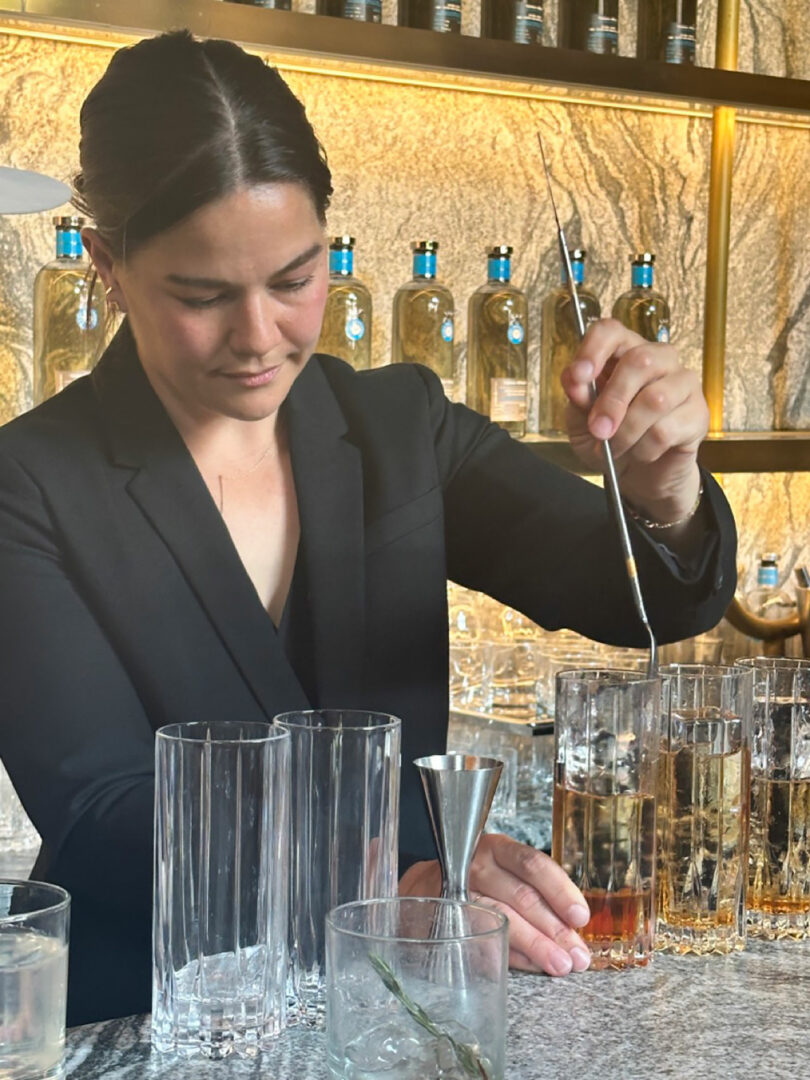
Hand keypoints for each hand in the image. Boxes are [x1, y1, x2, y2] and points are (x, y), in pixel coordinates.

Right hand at [399, 834, 591, 975]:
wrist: (427, 886)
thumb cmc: (480, 880)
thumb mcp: (504, 869)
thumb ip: (536, 890)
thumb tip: (575, 925)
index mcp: (499, 849)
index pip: (533, 864)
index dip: (559, 890)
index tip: (580, 916)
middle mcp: (478, 866)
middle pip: (522, 896)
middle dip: (554, 928)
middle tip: (578, 955)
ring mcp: (461, 892)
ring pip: (504, 919)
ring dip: (536, 945)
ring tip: (560, 964)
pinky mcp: (449, 919)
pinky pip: (484, 939)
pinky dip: (511, 955)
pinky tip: (532, 966)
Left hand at [561, 319, 707, 525]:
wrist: (641, 474)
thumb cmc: (612, 438)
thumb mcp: (582, 420)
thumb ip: (577, 398)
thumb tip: (574, 379)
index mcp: (625, 352)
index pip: (611, 331)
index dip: (593, 349)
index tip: (578, 376)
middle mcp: (659, 359)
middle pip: (639, 361)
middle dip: (612, 400)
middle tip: (598, 430)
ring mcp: (683, 383)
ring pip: (655, 399)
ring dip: (627, 432)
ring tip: (616, 449)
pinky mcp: (699, 413)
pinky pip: (666, 430)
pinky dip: (644, 449)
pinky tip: (641, 453)